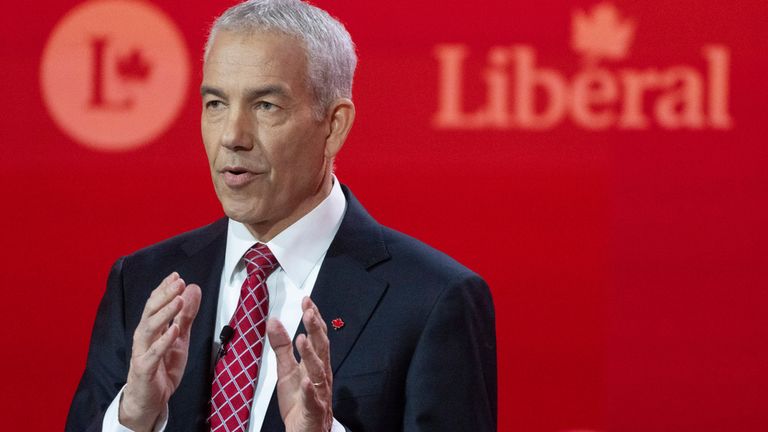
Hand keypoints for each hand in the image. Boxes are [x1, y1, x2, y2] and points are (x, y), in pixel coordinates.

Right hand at [119, 272, 201, 431]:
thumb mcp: (180, 339)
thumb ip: (185, 316)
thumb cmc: (162, 368)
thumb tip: (192, 290)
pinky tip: (173, 330)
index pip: (155, 304)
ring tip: (178, 300)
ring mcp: (142, 353)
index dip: (165, 289)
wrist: (150, 400)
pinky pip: (152, 354)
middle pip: (150, 312)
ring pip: (149, 329)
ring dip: (164, 313)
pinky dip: (163, 341)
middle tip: (178, 282)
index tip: (176, 275)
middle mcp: (144, 338)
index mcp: (152, 329)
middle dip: (164, 295)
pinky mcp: (144, 369)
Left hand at [268, 297, 332, 431]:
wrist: (306, 430)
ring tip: (302, 339)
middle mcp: (321, 374)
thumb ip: (281, 346)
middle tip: (309, 312)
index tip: (307, 301)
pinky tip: (305, 381)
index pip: (317, 336)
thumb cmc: (299, 400)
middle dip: (316, 329)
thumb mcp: (286, 370)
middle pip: (321, 348)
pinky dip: (310, 390)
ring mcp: (319, 392)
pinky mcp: (313, 410)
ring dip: (311, 355)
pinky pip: (313, 399)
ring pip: (318, 371)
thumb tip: (274, 321)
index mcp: (315, 363)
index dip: (313, 318)